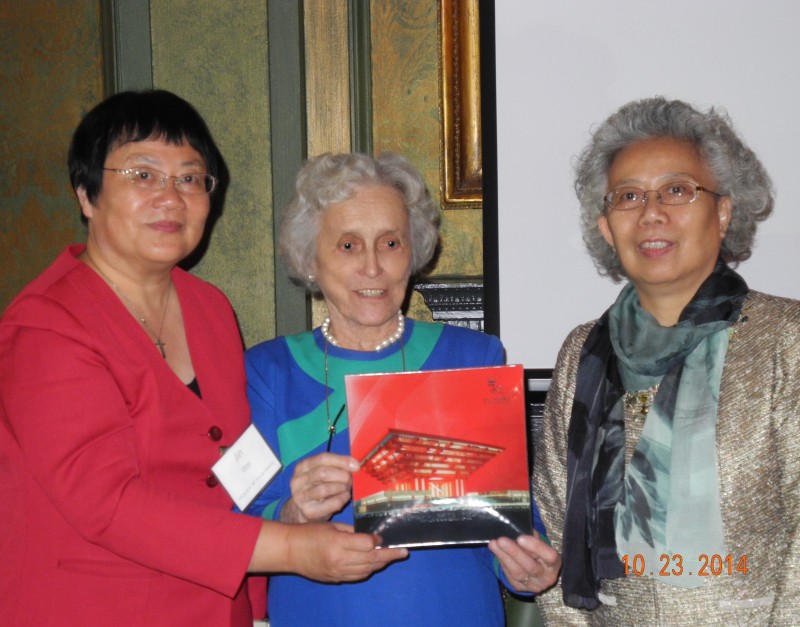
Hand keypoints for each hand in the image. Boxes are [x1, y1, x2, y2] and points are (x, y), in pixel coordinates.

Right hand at [281, 453, 357, 522]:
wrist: (302, 510)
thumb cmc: (316, 487)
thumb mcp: (321, 472)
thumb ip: (336, 465)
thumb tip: (354, 465)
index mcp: (302, 467)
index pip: (322, 458)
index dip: (341, 461)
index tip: (356, 465)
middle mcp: (298, 481)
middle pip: (323, 473)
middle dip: (342, 476)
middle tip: (350, 479)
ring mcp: (301, 497)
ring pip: (325, 489)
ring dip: (341, 488)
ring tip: (346, 488)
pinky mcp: (309, 512)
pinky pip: (332, 503)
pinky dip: (342, 499)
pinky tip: (344, 497)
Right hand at [288, 522, 407, 581]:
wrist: (290, 551)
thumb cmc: (310, 532)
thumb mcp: (332, 526)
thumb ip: (352, 531)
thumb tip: (369, 535)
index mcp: (338, 543)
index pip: (366, 544)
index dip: (377, 540)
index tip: (383, 536)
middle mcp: (339, 560)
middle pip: (370, 559)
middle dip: (389, 555)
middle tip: (403, 551)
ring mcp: (337, 572)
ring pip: (366, 570)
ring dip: (380, 563)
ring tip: (390, 556)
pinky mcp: (335, 579)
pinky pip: (357, 576)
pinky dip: (368, 570)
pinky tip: (374, 564)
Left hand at [488, 532, 561, 593]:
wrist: (536, 572)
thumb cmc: (538, 552)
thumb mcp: (540, 544)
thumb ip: (533, 537)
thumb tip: (518, 528)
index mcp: (554, 564)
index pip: (549, 556)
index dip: (536, 547)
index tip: (520, 537)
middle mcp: (546, 577)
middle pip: (531, 566)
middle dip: (514, 552)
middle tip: (502, 540)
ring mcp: (533, 585)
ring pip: (517, 572)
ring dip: (503, 556)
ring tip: (494, 544)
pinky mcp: (520, 588)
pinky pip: (509, 576)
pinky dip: (502, 562)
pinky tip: (496, 551)